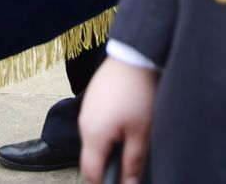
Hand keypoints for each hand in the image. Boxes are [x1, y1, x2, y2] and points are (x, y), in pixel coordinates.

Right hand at [79, 57, 157, 183]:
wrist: (134, 54)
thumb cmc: (138, 92)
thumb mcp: (141, 132)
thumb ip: (133, 162)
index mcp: (94, 136)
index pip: (91, 174)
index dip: (105, 183)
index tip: (122, 181)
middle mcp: (85, 124)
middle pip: (92, 157)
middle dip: (109, 165)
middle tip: (130, 161)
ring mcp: (87, 110)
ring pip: (95, 140)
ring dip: (110, 146)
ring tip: (132, 137)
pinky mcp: (93, 99)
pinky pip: (96, 124)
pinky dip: (108, 130)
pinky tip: (127, 121)